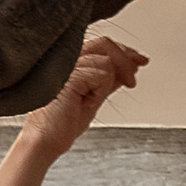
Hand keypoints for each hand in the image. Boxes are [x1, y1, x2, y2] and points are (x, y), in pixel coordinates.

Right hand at [0, 34, 146, 185]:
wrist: (45, 141)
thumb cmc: (62, 123)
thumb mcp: (94, 96)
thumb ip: (109, 80)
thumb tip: (130, 67)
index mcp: (69, 60)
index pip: (102, 44)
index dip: (124, 51)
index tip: (141, 60)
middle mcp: (65, 58)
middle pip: (105, 44)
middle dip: (125, 61)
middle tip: (132, 82)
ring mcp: (65, 65)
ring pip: (106, 62)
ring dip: (106, 85)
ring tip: (89, 101)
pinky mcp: (69, 77)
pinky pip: (102, 75)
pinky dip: (100, 91)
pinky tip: (86, 102)